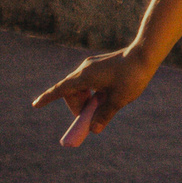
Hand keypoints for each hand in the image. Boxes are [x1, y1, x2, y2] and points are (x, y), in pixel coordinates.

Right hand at [30, 47, 158, 142]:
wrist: (146, 53)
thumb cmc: (132, 76)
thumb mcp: (118, 100)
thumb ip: (104, 115)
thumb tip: (93, 129)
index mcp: (85, 76)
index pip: (60, 89)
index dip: (47, 98)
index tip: (35, 105)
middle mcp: (85, 69)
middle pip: (71, 92)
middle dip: (78, 108)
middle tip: (91, 119)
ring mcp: (92, 66)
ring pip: (81, 88)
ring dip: (87, 101)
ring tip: (105, 104)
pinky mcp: (100, 65)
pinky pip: (89, 82)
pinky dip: (92, 92)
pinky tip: (108, 94)